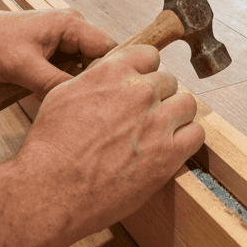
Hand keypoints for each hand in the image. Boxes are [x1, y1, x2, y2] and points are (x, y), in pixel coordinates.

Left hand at [0, 9, 115, 97]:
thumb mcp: (23, 67)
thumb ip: (54, 83)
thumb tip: (80, 99)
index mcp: (71, 24)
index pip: (107, 48)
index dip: (109, 70)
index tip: (101, 94)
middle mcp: (73, 27)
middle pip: (98, 57)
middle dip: (91, 78)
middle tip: (82, 100)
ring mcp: (63, 37)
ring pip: (84, 63)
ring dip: (75, 80)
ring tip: (66, 98)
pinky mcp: (54, 46)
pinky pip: (70, 65)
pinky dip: (64, 79)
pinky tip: (53, 91)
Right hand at [14, 45, 204, 240]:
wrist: (50, 191)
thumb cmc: (50, 147)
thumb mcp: (64, 94)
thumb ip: (96, 78)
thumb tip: (112, 74)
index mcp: (114, 73)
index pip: (149, 56)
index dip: (145, 73)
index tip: (141, 86)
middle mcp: (140, 92)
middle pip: (168, 82)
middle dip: (157, 97)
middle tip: (143, 118)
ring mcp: (158, 122)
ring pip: (186, 104)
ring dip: (175, 116)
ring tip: (159, 133)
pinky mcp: (169, 153)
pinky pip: (195, 134)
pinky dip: (186, 140)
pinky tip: (170, 148)